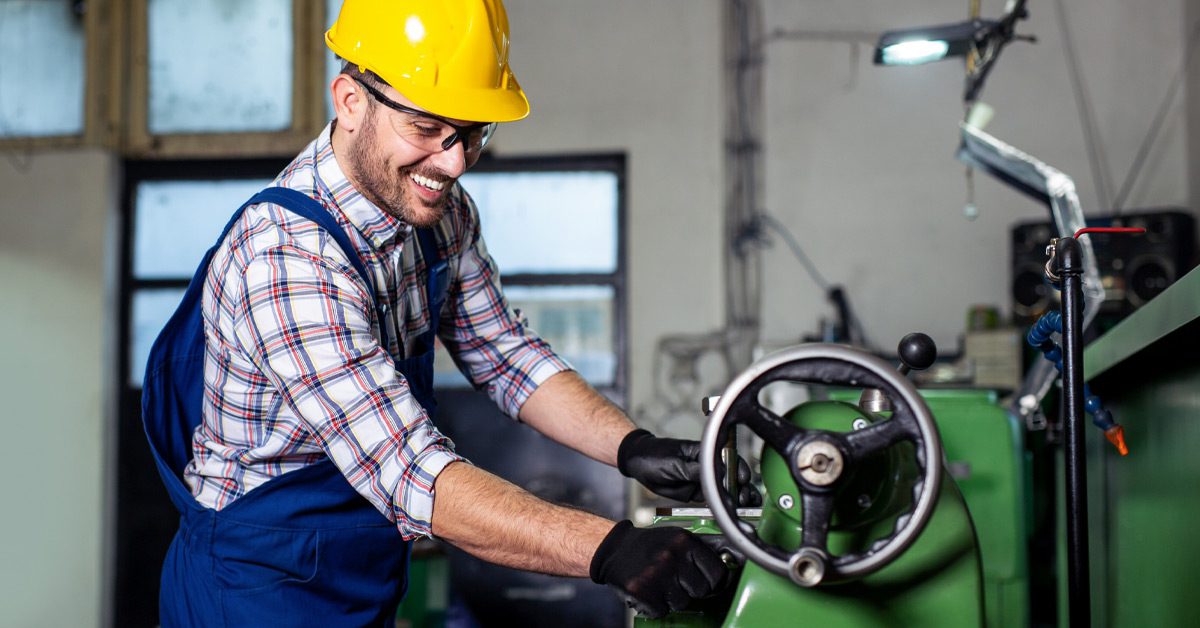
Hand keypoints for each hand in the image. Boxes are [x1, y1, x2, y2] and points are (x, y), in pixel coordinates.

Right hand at [589, 520, 727, 617]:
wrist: (615, 548)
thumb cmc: (649, 545)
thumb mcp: (677, 538)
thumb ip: (699, 553)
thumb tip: (727, 569)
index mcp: (684, 541)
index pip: (717, 572)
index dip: (714, 581)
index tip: (710, 583)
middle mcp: (671, 556)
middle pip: (701, 590)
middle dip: (691, 589)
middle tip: (678, 580)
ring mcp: (656, 574)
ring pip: (682, 603)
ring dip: (673, 598)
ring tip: (661, 583)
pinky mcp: (641, 590)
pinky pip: (662, 610)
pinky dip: (657, 606)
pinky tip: (650, 591)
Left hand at [617, 429, 761, 505]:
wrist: (639, 463)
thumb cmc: (656, 456)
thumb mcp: (675, 463)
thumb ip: (695, 471)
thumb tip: (714, 476)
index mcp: (704, 453)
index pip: (728, 460)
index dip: (737, 470)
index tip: (742, 480)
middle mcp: (708, 466)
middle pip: (731, 476)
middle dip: (741, 487)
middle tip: (746, 500)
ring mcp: (704, 479)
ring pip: (726, 489)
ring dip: (738, 498)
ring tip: (749, 507)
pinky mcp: (698, 491)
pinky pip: (714, 499)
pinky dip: (724, 506)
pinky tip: (734, 512)